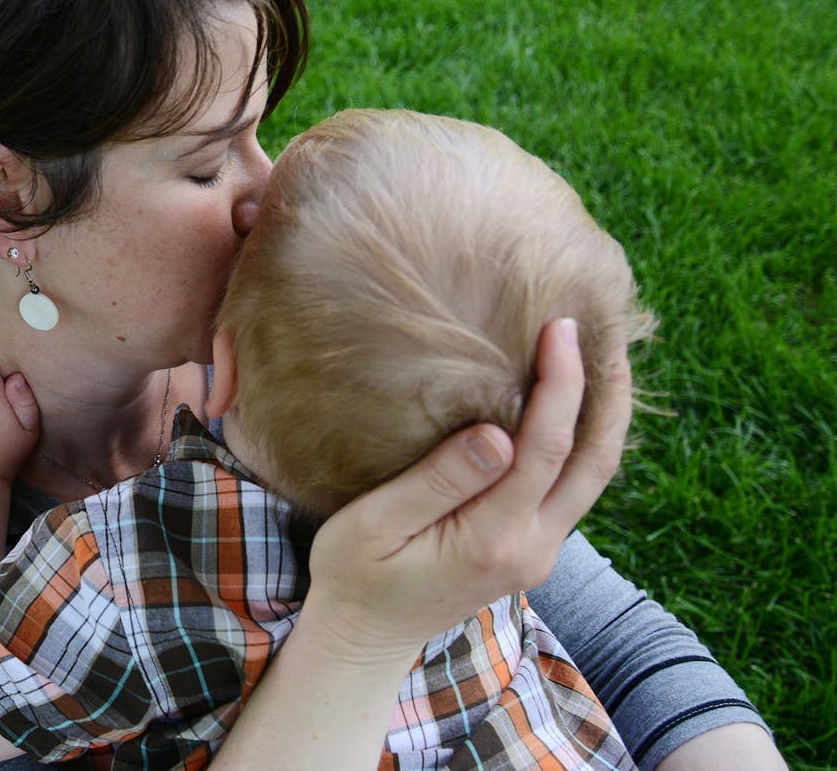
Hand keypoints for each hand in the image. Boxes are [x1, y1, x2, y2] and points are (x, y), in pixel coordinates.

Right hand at [302, 317, 630, 656]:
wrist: (366, 637)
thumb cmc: (355, 574)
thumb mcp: (375, 525)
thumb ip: (437, 482)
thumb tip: (499, 435)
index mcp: (493, 539)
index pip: (546, 449)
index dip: (561, 383)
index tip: (558, 327)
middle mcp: (532, 547)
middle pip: (595, 462)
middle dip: (608, 391)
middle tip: (609, 329)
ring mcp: (539, 552)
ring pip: (593, 476)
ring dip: (604, 413)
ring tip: (604, 353)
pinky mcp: (532, 547)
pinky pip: (573, 484)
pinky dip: (583, 436)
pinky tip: (572, 401)